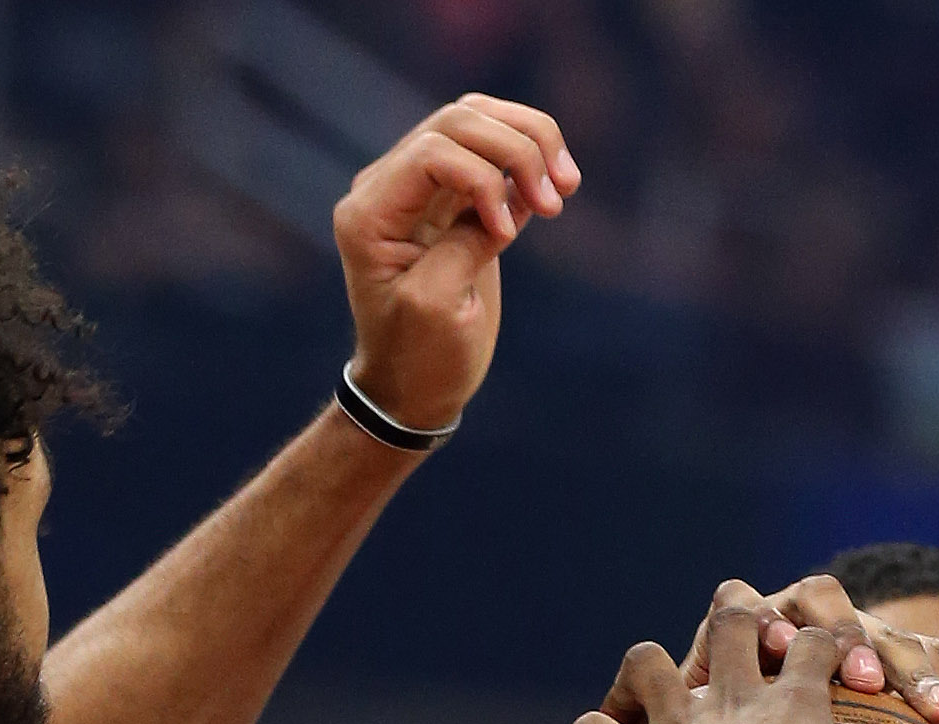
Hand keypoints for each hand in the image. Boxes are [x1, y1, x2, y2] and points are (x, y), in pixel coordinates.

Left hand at [335, 94, 580, 432]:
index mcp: (370, 212)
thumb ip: (464, 242)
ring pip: (479, 122)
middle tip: (561, 198)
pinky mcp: (454, 201)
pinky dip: (531, 161)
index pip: (433, 151)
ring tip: (567, 184)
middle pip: (459, 120)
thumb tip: (508, 201)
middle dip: (517, 148)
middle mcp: (389, 187)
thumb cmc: (420, 356)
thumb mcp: (437, 306)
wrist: (414, 388)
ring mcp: (422, 188)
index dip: (482, 179)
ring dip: (531, 142)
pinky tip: (557, 190)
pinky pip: (493, 154)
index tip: (509, 236)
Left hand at [542, 609, 938, 723]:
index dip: (833, 639)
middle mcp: (732, 698)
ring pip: (647, 662)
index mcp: (795, 699)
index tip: (841, 655)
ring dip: (649, 674)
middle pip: (728, 616)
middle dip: (735, 616)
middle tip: (738, 631)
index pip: (817, 640)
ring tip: (653, 695)